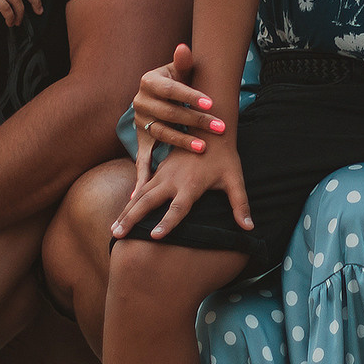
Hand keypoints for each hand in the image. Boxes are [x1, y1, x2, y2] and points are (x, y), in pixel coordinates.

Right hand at [111, 132, 252, 241]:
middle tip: (117, 235)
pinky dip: (131, 202)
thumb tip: (249, 227)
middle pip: (148, 202)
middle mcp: (173, 180)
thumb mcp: (235, 179)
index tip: (154, 237)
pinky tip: (122, 214)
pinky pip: (142, 188)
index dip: (167, 223)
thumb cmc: (225, 157)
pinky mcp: (159, 170)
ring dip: (126, 212)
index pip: (178, 208)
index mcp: (191, 185)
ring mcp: (163, 174)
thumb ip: (241, 204)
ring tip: (114, 230)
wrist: (210, 126)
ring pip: (140, 195)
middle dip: (132, 218)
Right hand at [130, 43, 221, 189]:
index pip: (171, 89)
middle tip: (219, 127)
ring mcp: (139, 123)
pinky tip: (143, 191)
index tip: (211, 102)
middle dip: (196, 120)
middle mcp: (140, 102)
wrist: (159, 94)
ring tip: (203, 148)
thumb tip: (184, 48)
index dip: (191, 96)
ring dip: (182, 142)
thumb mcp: (179, 69)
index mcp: (149, 81)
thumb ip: (183, 61)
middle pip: (169, 113)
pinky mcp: (141, 140)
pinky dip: (142, 175)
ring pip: (161, 134)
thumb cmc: (176, 80)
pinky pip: (142, 158)